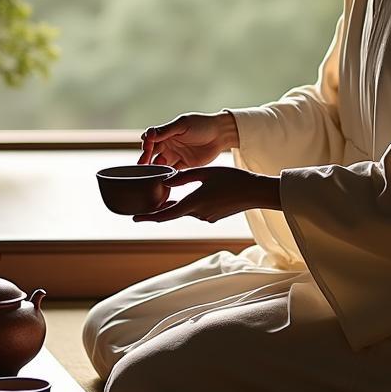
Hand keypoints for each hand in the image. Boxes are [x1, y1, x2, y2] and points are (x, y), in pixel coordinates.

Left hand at [132, 166, 279, 222]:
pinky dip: (188, 204)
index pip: (166, 214)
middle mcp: (199, 214)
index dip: (149, 217)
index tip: (134, 218)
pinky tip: (189, 194)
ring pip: (185, 210)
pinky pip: (196, 210)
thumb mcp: (206, 173)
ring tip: (164, 195)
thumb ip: (184, 177)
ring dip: (176, 204)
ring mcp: (207, 217)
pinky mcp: (214, 216)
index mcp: (194, 203)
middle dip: (160, 208)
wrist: (256, 192)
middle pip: (174, 212)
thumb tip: (165, 180)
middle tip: (144, 204)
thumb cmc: (233, 179)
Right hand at [138, 111, 238, 168]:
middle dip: (146, 159)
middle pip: (152, 153)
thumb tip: (148, 134)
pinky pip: (171, 172)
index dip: (146, 144)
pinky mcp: (183, 165)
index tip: (146, 148)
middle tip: (142, 166)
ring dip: (155, 168)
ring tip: (151, 174)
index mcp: (166, 133)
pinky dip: (166, 175)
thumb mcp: (182, 125)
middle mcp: (168, 144)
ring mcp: (175, 155)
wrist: (220, 134)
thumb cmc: (201, 124)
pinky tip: (163, 179)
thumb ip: (166, 130)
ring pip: (160, 164)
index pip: (150, 139)